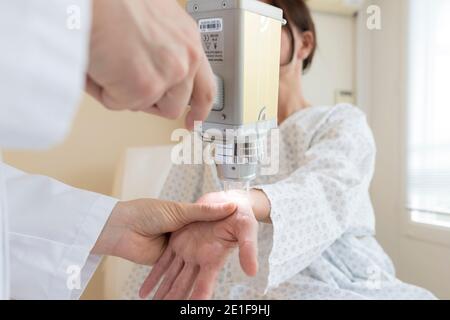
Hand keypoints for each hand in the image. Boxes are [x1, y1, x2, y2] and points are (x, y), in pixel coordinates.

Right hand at [87, 0, 215, 128]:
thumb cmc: (112, 2)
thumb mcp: (154, 22)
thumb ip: (164, 51)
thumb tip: (154, 77)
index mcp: (188, 39)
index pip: (204, 86)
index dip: (200, 109)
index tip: (194, 120)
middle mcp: (186, 56)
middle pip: (176, 104)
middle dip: (151, 102)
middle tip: (132, 92)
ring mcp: (169, 73)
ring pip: (147, 106)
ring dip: (125, 93)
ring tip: (111, 63)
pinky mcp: (145, 86)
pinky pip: (119, 103)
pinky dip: (102, 89)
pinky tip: (99, 64)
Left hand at [139, 191, 258, 299]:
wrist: (125, 217)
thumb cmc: (152, 210)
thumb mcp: (182, 209)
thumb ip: (205, 211)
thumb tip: (231, 206)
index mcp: (201, 237)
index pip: (208, 269)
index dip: (206, 286)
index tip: (203, 303)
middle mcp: (189, 248)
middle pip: (191, 278)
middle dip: (190, 295)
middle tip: (190, 310)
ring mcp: (173, 254)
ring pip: (176, 279)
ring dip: (173, 295)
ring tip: (172, 307)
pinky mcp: (156, 259)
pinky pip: (160, 275)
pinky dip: (157, 286)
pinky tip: (156, 297)